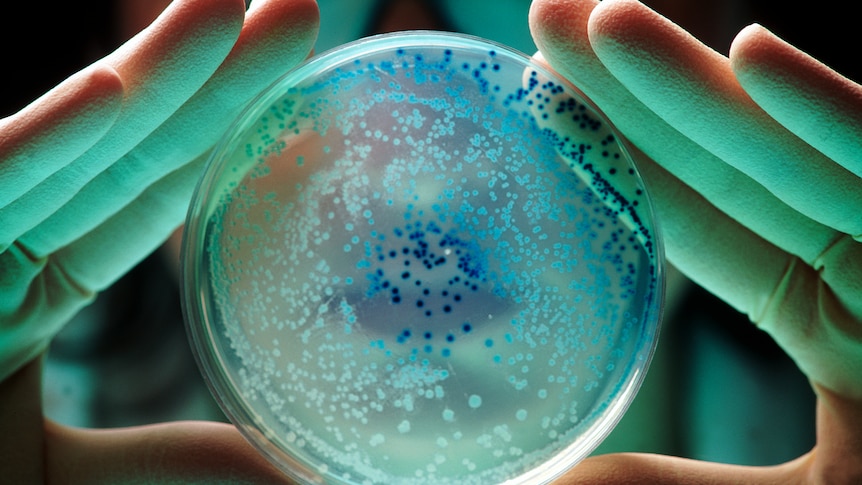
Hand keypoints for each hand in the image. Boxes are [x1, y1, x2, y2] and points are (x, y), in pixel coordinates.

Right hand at [0, 0, 316, 481]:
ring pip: (66, 150)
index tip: (294, 88)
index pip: (145, 198)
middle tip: (294, 12)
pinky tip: (116, 90)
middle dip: (211, 77)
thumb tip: (293, 471)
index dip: (220, 136)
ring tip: (238, 7)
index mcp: (24, 293)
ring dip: (152, 73)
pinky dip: (42, 143)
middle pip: (125, 152)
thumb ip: (167, 462)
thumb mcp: (61, 480)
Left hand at [529, 0, 861, 482]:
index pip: (698, 220)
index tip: (543, 109)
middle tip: (548, 21)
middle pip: (726, 160)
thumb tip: (561, 475)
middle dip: (632, 89)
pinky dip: (825, 108)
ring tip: (591, 16)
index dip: (617, 159)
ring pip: (788, 145)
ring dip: (691, 75)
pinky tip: (748, 53)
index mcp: (834, 311)